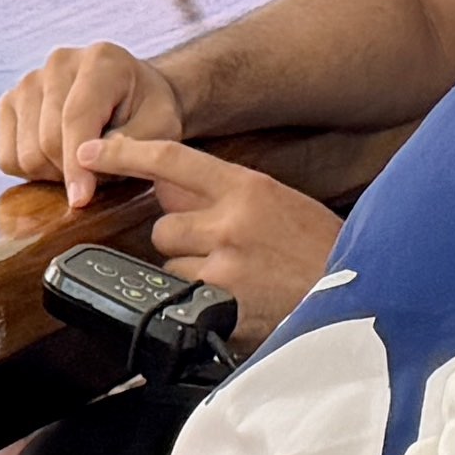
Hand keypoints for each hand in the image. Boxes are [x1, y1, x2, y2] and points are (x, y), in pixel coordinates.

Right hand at [0, 38, 181, 184]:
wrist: (133, 93)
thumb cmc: (149, 111)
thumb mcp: (162, 127)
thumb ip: (131, 145)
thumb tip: (87, 161)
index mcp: (100, 61)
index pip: (75, 118)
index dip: (76, 165)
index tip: (81, 199)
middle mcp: (58, 63)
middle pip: (47, 140)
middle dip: (72, 171)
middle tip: (100, 173)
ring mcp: (28, 82)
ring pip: (25, 154)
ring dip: (54, 173)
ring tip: (81, 162)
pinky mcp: (9, 103)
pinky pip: (8, 158)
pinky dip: (32, 172)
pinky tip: (58, 159)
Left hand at [76, 130, 332, 312]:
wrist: (364, 295)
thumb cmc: (319, 250)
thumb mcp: (277, 204)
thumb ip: (225, 195)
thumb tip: (166, 189)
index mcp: (246, 186)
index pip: (170, 159)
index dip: (124, 152)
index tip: (89, 150)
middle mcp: (231, 220)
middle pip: (163, 225)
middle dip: (181, 242)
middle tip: (224, 252)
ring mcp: (225, 264)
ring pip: (170, 265)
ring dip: (191, 273)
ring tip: (237, 279)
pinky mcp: (223, 304)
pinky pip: (183, 299)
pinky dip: (202, 303)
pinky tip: (239, 302)